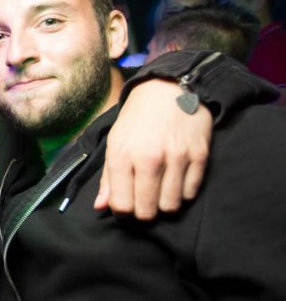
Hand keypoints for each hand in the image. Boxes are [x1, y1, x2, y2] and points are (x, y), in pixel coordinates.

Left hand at [96, 80, 211, 219]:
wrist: (170, 88)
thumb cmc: (137, 118)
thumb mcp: (115, 141)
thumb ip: (108, 177)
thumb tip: (101, 207)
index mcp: (122, 154)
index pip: (121, 205)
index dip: (122, 211)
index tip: (126, 206)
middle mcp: (149, 158)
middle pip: (146, 211)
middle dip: (143, 212)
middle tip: (144, 202)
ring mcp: (177, 157)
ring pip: (171, 206)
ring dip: (164, 204)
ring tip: (160, 191)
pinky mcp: (200, 155)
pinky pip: (191, 193)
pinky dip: (182, 193)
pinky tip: (176, 181)